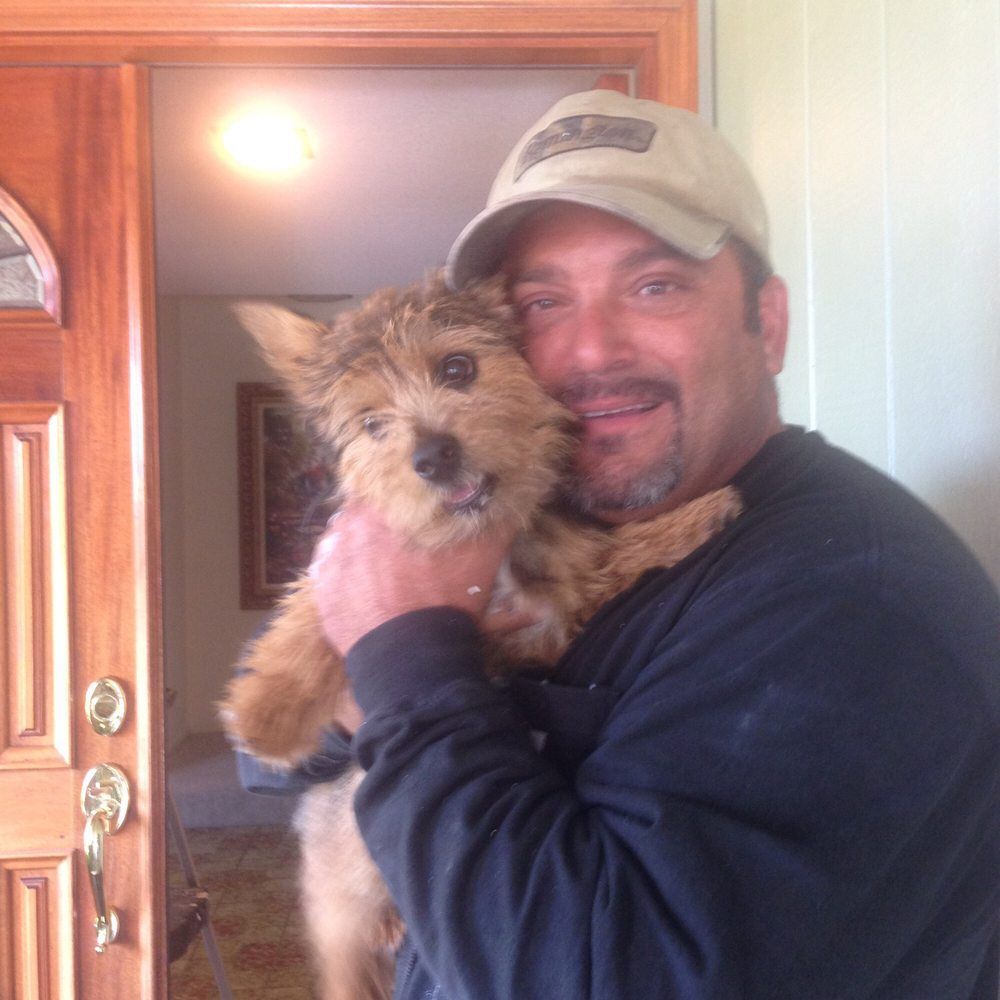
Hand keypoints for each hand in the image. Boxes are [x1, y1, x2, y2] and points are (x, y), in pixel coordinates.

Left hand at [308, 502, 516, 655]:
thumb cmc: (445, 600)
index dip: (403, 501)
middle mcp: (344, 530)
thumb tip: (508, 504)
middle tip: (403, 542)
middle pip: (363, 515)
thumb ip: (493, 522)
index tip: (416, 514)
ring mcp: (328, 563)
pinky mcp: (322, 594)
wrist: (412, 660)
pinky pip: (333, 574)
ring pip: (345, 542)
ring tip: (386, 568)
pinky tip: (368, 587)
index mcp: (379, 510)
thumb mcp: (481, 557)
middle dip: (381, 524)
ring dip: (362, 548)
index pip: (387, 490)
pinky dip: (348, 577)